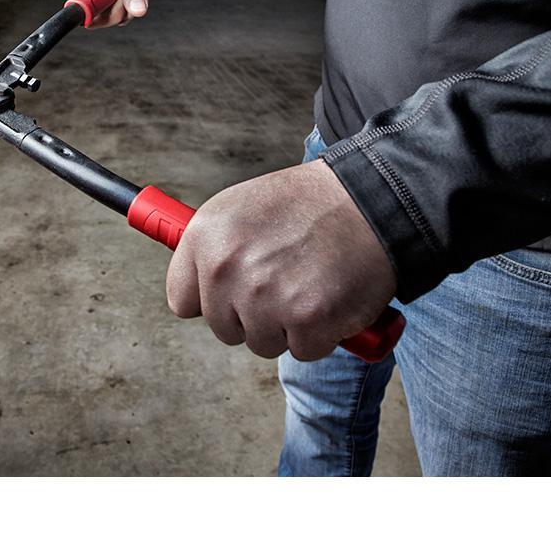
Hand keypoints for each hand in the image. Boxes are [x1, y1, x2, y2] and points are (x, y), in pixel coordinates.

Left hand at [165, 160, 396, 360]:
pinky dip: (321, 334)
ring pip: (262, 343)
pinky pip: (303, 350)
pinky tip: (330, 295)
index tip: (228, 293)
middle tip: (282, 280)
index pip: (181, 301)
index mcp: (204, 237)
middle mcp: (226, 268)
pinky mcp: (307, 321)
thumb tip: (190, 288)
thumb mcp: (240, 208)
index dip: (209, 300)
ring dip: (287, 325)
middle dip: (251, 315)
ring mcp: (265, 297)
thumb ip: (211, 249)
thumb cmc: (305, 205)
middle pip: (223, 328)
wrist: (370, 201)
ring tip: (308, 281)